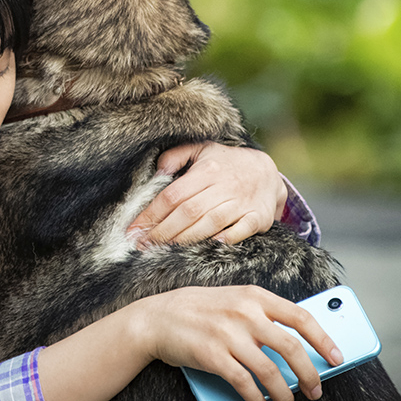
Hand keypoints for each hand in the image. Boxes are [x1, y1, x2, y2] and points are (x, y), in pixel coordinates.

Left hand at [128, 142, 285, 246]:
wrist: (267, 171)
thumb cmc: (226, 163)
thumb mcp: (202, 150)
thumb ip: (176, 156)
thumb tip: (158, 170)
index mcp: (206, 170)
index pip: (173, 194)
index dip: (151, 213)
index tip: (133, 229)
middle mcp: (223, 186)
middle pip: (188, 211)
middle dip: (163, 231)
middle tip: (143, 245)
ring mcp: (242, 202)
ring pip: (210, 222)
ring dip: (186, 238)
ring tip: (164, 250)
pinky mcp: (258, 217)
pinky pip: (241, 230)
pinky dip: (226, 238)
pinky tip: (208, 246)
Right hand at [134, 285, 342, 400]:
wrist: (156, 318)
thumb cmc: (198, 310)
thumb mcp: (233, 300)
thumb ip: (262, 316)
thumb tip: (297, 346)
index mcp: (254, 296)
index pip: (300, 317)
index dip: (323, 340)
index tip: (338, 358)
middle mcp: (244, 313)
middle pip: (291, 348)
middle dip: (309, 375)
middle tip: (314, 391)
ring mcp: (227, 334)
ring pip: (270, 372)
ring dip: (284, 396)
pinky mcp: (212, 355)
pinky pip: (244, 384)